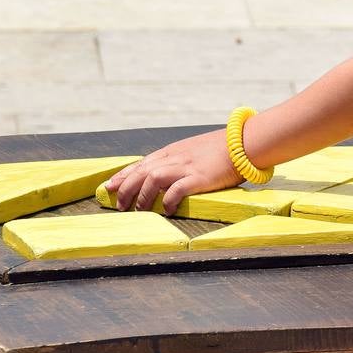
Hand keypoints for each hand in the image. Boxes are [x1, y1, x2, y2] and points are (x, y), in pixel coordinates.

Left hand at [104, 129, 242, 214]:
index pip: (141, 163)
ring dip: (142, 196)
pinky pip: (177, 190)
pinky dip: (168, 201)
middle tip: (118, 203)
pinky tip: (167, 211)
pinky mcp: (198, 177)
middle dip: (126, 188)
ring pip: (153, 179)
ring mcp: (186, 167)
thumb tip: (165, 174)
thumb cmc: (221, 148)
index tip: (110, 185)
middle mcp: (175, 158)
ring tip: (138, 210)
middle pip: (142, 171)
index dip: (124, 175)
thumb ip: (179, 159)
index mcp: (173, 151)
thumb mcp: (193, 150)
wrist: (242, 142)